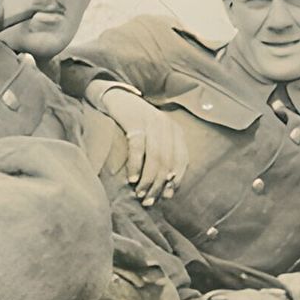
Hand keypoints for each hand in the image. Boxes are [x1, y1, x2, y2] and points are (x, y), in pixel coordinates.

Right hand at [103, 88, 188, 204]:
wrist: (117, 98)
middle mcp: (168, 126)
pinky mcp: (135, 121)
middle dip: (159, 184)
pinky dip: (136, 166)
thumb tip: (166, 188)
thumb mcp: (154, 137)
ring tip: (140, 194)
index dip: (176, 180)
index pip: (182, 160)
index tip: (165, 196)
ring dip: (148, 179)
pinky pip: (138, 148)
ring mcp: (152, 122)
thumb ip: (162, 157)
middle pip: (168, 161)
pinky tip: (132, 179)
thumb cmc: (136, 124)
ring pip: (155, 157)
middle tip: (148, 201)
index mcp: (176, 131)